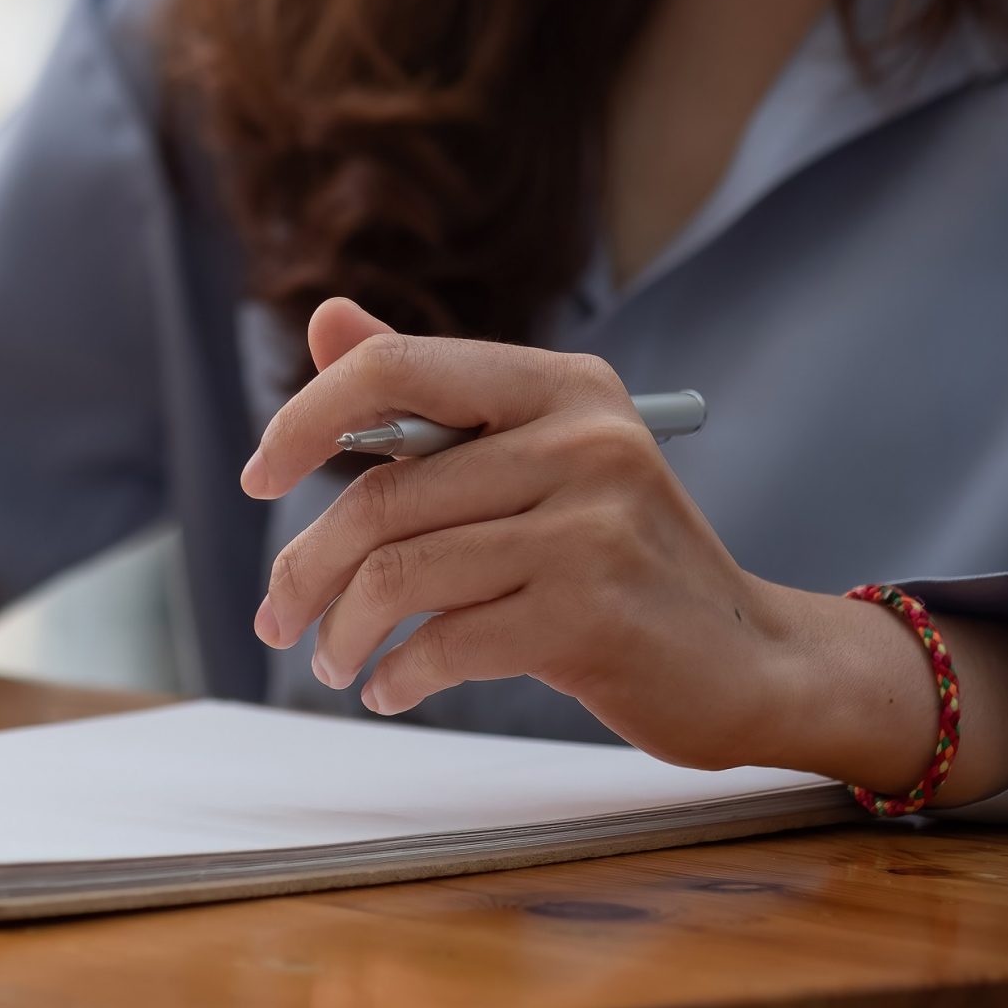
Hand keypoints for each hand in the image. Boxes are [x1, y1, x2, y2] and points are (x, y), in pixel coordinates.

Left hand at [243, 298, 812, 771]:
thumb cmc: (617, 555)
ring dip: (343, 633)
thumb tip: (328, 318)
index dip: (305, 421)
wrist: (748, 657)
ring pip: (399, 576)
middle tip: (279, 616)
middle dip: (307, 567)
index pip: (395, 369)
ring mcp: (592, 527)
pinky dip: (398, 675)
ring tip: (335, 661)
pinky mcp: (592, 615)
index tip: (259, 477)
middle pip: (382, 496)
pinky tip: (392, 688)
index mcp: (561, 384)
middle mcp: (583, 439)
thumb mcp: (535, 458)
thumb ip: (429, 398)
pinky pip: (443, 644)